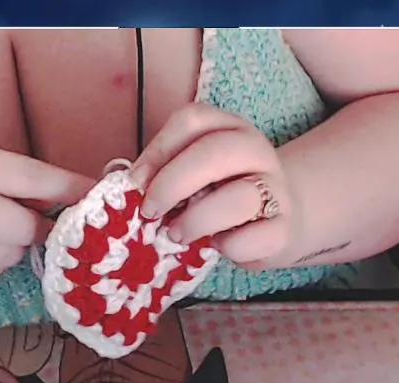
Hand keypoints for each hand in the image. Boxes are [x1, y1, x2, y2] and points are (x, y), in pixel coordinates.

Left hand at [131, 104, 295, 268]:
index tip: (135, 182)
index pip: (193, 120)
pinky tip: (217, 246)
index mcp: (229, 128)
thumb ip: (159, 174)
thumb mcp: (191, 176)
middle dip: (173, 183)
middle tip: (150, 212)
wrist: (277, 222)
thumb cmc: (218, 198)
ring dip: (197, 220)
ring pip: (240, 196)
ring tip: (177, 235)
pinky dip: (229, 247)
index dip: (159, 149)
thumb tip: (115, 184)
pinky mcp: (283, 228)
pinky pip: (255, 237)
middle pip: (216, 152)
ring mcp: (276, 188)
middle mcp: (256, 151)